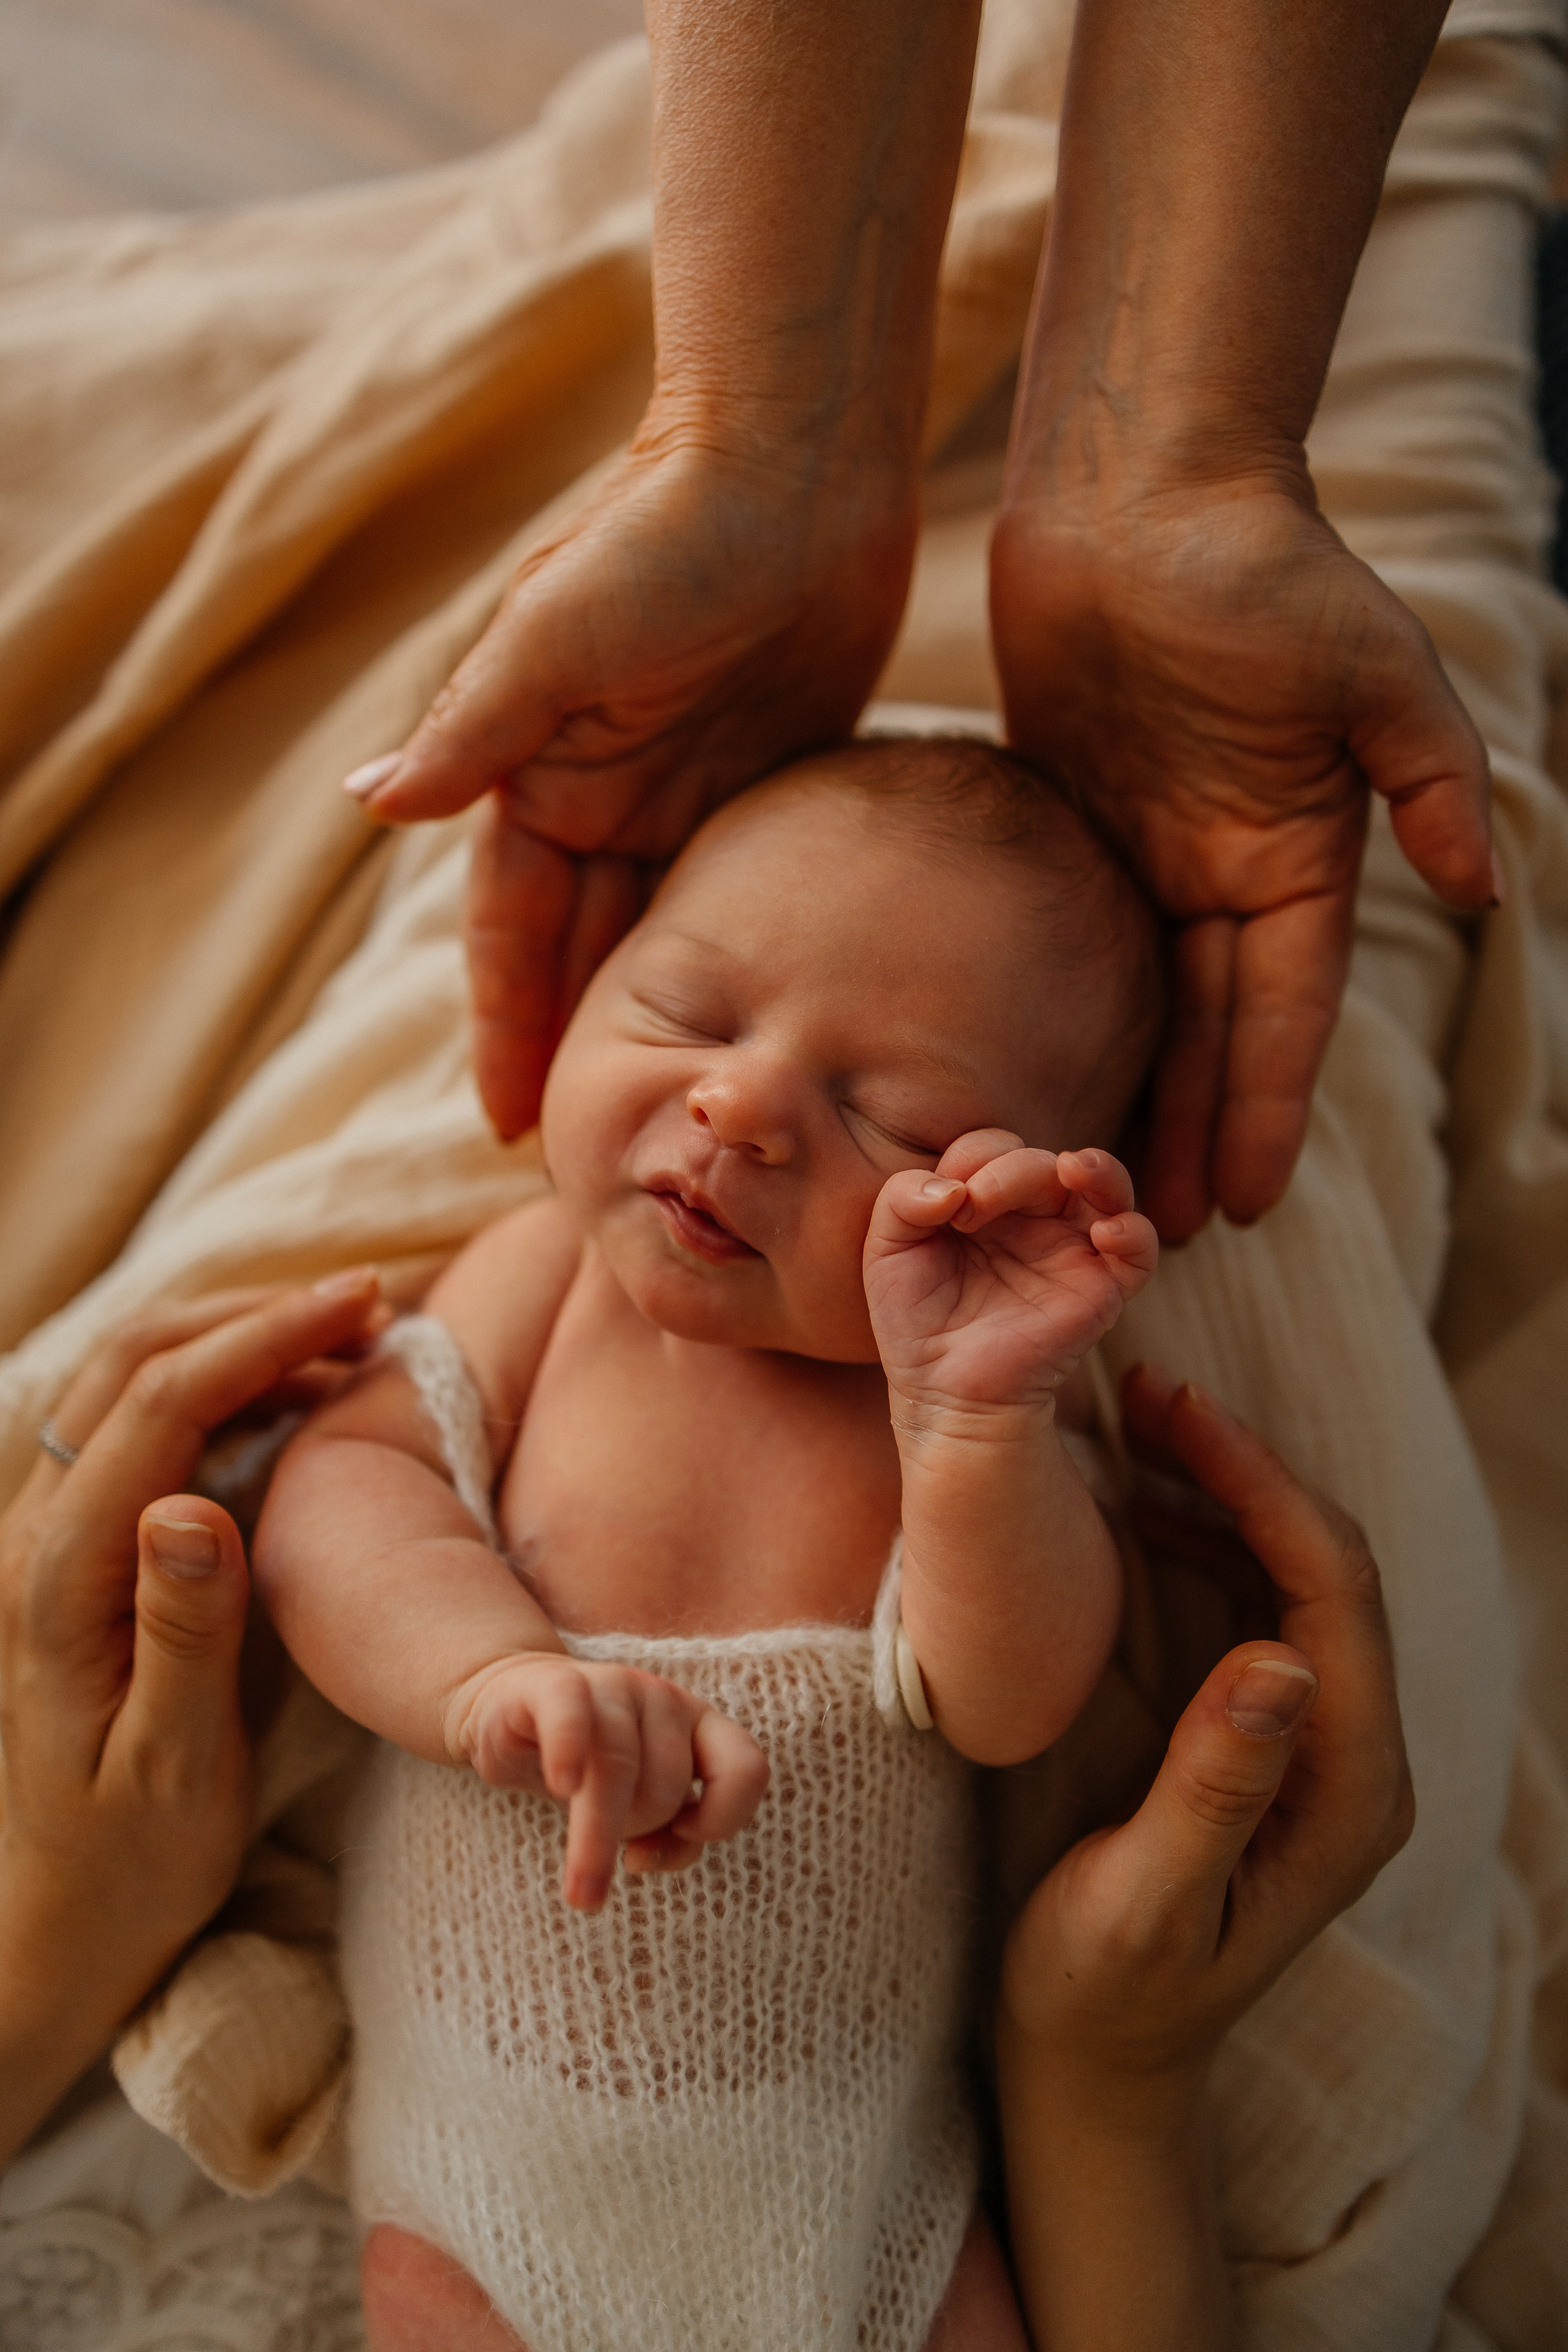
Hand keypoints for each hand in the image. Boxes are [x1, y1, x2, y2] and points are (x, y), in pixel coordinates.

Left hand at [0, 1273, 384, 2163]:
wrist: (69, 1918)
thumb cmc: (136, 1858)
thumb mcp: (177, 1767)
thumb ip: (185, 1634)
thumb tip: (190, 1506)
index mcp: (59, 1583)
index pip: (162, 1406)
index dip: (264, 1336)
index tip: (362, 1306)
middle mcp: (37, 1540)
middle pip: (134, 1362)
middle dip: (253, 1312)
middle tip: (371, 1302)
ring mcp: (51, 1538)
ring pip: (130, 1380)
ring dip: (236, 1336)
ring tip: (348, 1337)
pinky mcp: (80, 1548)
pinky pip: (142, 1426)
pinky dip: (222, 1382)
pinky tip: (295, 1396)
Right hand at [346, 433, 915, 1138]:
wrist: (791, 465)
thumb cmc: (667, 535)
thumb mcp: (557, 635)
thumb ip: (474, 729)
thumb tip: (367, 803)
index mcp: (541, 772)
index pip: (510, 929)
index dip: (507, 1023)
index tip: (509, 1121)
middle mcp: (601, 791)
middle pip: (577, 947)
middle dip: (571, 1042)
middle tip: (586, 1155)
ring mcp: (681, 788)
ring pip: (653, 933)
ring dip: (647, 1013)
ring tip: (657, 1110)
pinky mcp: (761, 779)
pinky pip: (732, 892)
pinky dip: (727, 958)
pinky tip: (741, 1024)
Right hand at [443, 1650, 768, 1911]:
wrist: (513, 1715)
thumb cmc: (591, 1771)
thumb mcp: (640, 1811)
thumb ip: (669, 1838)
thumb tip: (644, 1860)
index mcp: (698, 1725)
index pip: (746, 1767)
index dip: (727, 1816)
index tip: (683, 1836)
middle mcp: (663, 1699)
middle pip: (669, 1784)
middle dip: (638, 1829)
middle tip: (604, 1849)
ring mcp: (611, 1686)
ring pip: (620, 1765)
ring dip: (597, 1838)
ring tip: (580, 1891)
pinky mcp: (554, 1685)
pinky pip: (571, 1715)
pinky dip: (569, 1751)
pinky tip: (563, 1786)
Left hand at [864, 1131, 1157, 1425]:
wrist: (943, 1394)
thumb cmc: (916, 1322)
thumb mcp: (886, 1251)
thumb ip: (901, 1199)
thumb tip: (953, 1187)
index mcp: (986, 1200)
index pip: (993, 1148)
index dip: (972, 1159)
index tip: (946, 1206)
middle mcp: (1034, 1218)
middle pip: (1044, 1161)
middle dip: (1009, 1172)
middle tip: (972, 1211)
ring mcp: (1072, 1250)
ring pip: (1106, 1186)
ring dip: (1098, 1168)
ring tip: (1075, 1167)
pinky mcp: (1101, 1290)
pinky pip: (1140, 1251)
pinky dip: (1133, 1233)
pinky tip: (1105, 1233)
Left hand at [991, 474, 1493, 1239]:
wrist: (1140, 493)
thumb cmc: (1261, 568)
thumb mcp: (1370, 668)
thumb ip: (1430, 776)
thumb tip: (1483, 888)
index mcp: (1299, 856)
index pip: (1285, 1013)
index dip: (1269, 1108)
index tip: (1251, 1203)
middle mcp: (1230, 870)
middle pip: (1217, 1033)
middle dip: (1200, 1131)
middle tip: (1163, 1234)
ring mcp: (1154, 853)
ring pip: (1149, 1006)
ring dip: (1139, 1093)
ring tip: (1104, 1188)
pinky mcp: (1080, 827)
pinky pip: (1079, 947)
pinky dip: (1074, 1015)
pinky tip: (1043, 1077)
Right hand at [999, 1363, 1413, 2106]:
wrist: (1099, 2066)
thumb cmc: (1108, 1997)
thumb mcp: (1146, 1904)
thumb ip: (1216, 1789)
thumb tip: (1280, 1662)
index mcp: (1346, 1792)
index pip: (1333, 1593)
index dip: (1261, 1485)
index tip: (1173, 1412)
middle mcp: (1353, 1758)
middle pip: (1328, 1566)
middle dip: (1244, 1466)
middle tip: (1144, 1393)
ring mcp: (1317, 1745)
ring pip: (1295, 1574)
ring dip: (1222, 1493)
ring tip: (1131, 1433)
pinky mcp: (1269, 1739)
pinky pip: (1259, 1606)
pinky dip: (1204, 1540)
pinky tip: (1136, 1514)